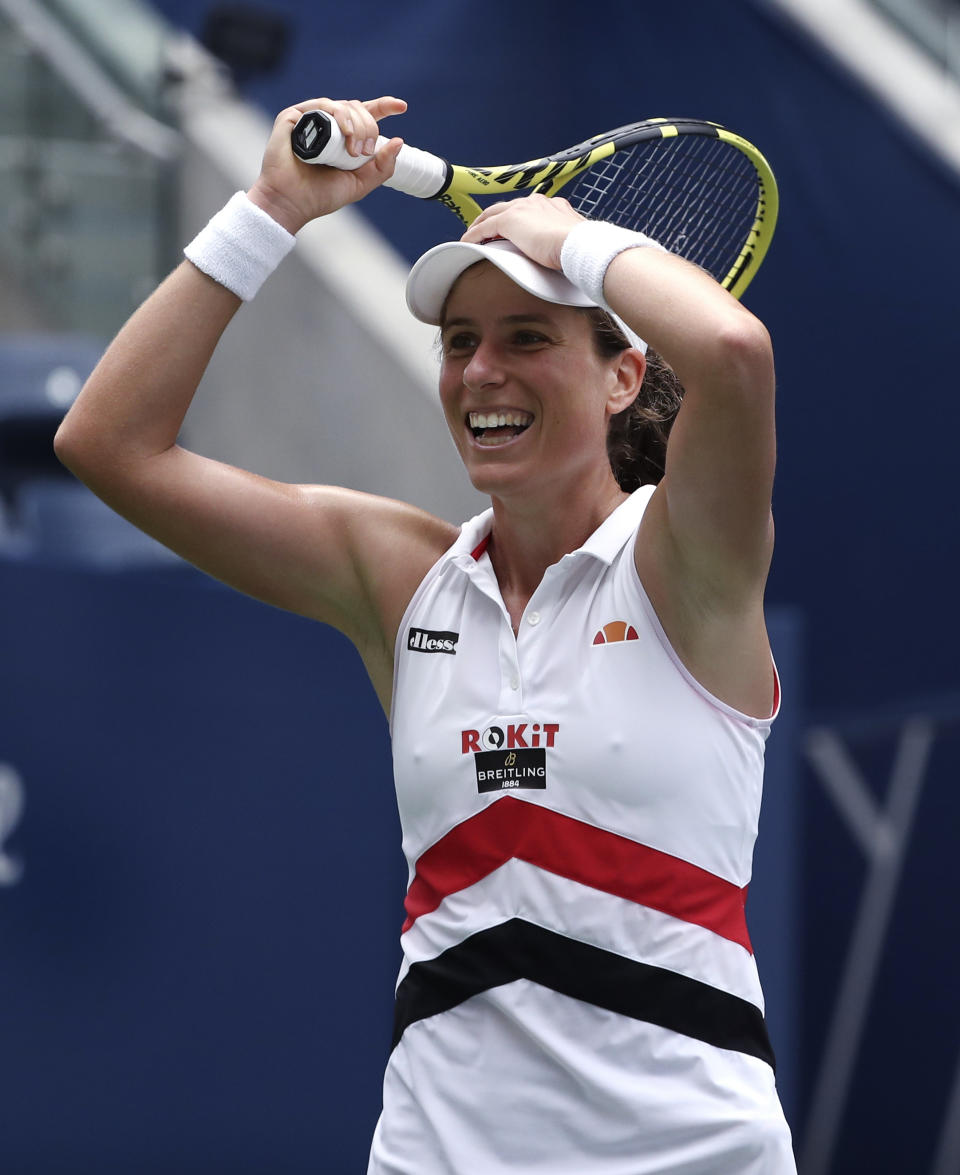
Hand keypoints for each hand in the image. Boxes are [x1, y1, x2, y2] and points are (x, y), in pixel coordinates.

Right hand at [247, 96, 406, 232]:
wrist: (291, 203)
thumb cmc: (320, 196)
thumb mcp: (360, 184)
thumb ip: (381, 167)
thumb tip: (399, 142)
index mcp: (343, 139)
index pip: (365, 115)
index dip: (383, 107)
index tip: (402, 107)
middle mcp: (328, 126)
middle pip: (357, 109)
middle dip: (368, 127)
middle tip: (365, 152)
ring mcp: (311, 120)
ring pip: (343, 105)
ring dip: (356, 124)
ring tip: (354, 150)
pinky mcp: (294, 117)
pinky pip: (321, 105)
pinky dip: (337, 114)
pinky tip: (343, 132)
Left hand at [459, 194, 585, 269]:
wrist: (579, 244)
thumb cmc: (581, 248)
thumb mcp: (570, 243)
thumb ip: (562, 243)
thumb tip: (561, 255)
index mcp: (552, 205)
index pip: (528, 209)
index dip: (516, 217)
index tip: (511, 227)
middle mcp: (536, 202)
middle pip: (507, 207)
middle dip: (494, 217)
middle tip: (485, 229)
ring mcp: (522, 209)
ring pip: (493, 214)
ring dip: (481, 225)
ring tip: (473, 235)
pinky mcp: (510, 220)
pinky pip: (485, 227)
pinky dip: (474, 235)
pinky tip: (467, 242)